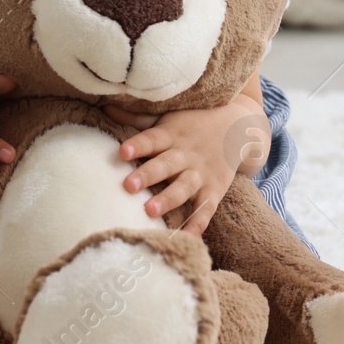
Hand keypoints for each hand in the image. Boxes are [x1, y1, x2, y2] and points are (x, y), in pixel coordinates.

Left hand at [103, 93, 269, 235]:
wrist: (238, 128)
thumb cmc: (193, 124)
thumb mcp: (168, 118)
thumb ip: (137, 119)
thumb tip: (105, 106)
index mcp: (171, 135)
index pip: (152, 139)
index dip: (138, 145)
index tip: (122, 151)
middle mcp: (186, 155)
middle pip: (166, 165)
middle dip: (148, 175)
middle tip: (128, 186)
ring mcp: (201, 173)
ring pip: (184, 187)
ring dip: (168, 199)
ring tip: (149, 211)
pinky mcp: (215, 190)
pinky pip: (206, 209)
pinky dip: (198, 223)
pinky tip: (187, 237)